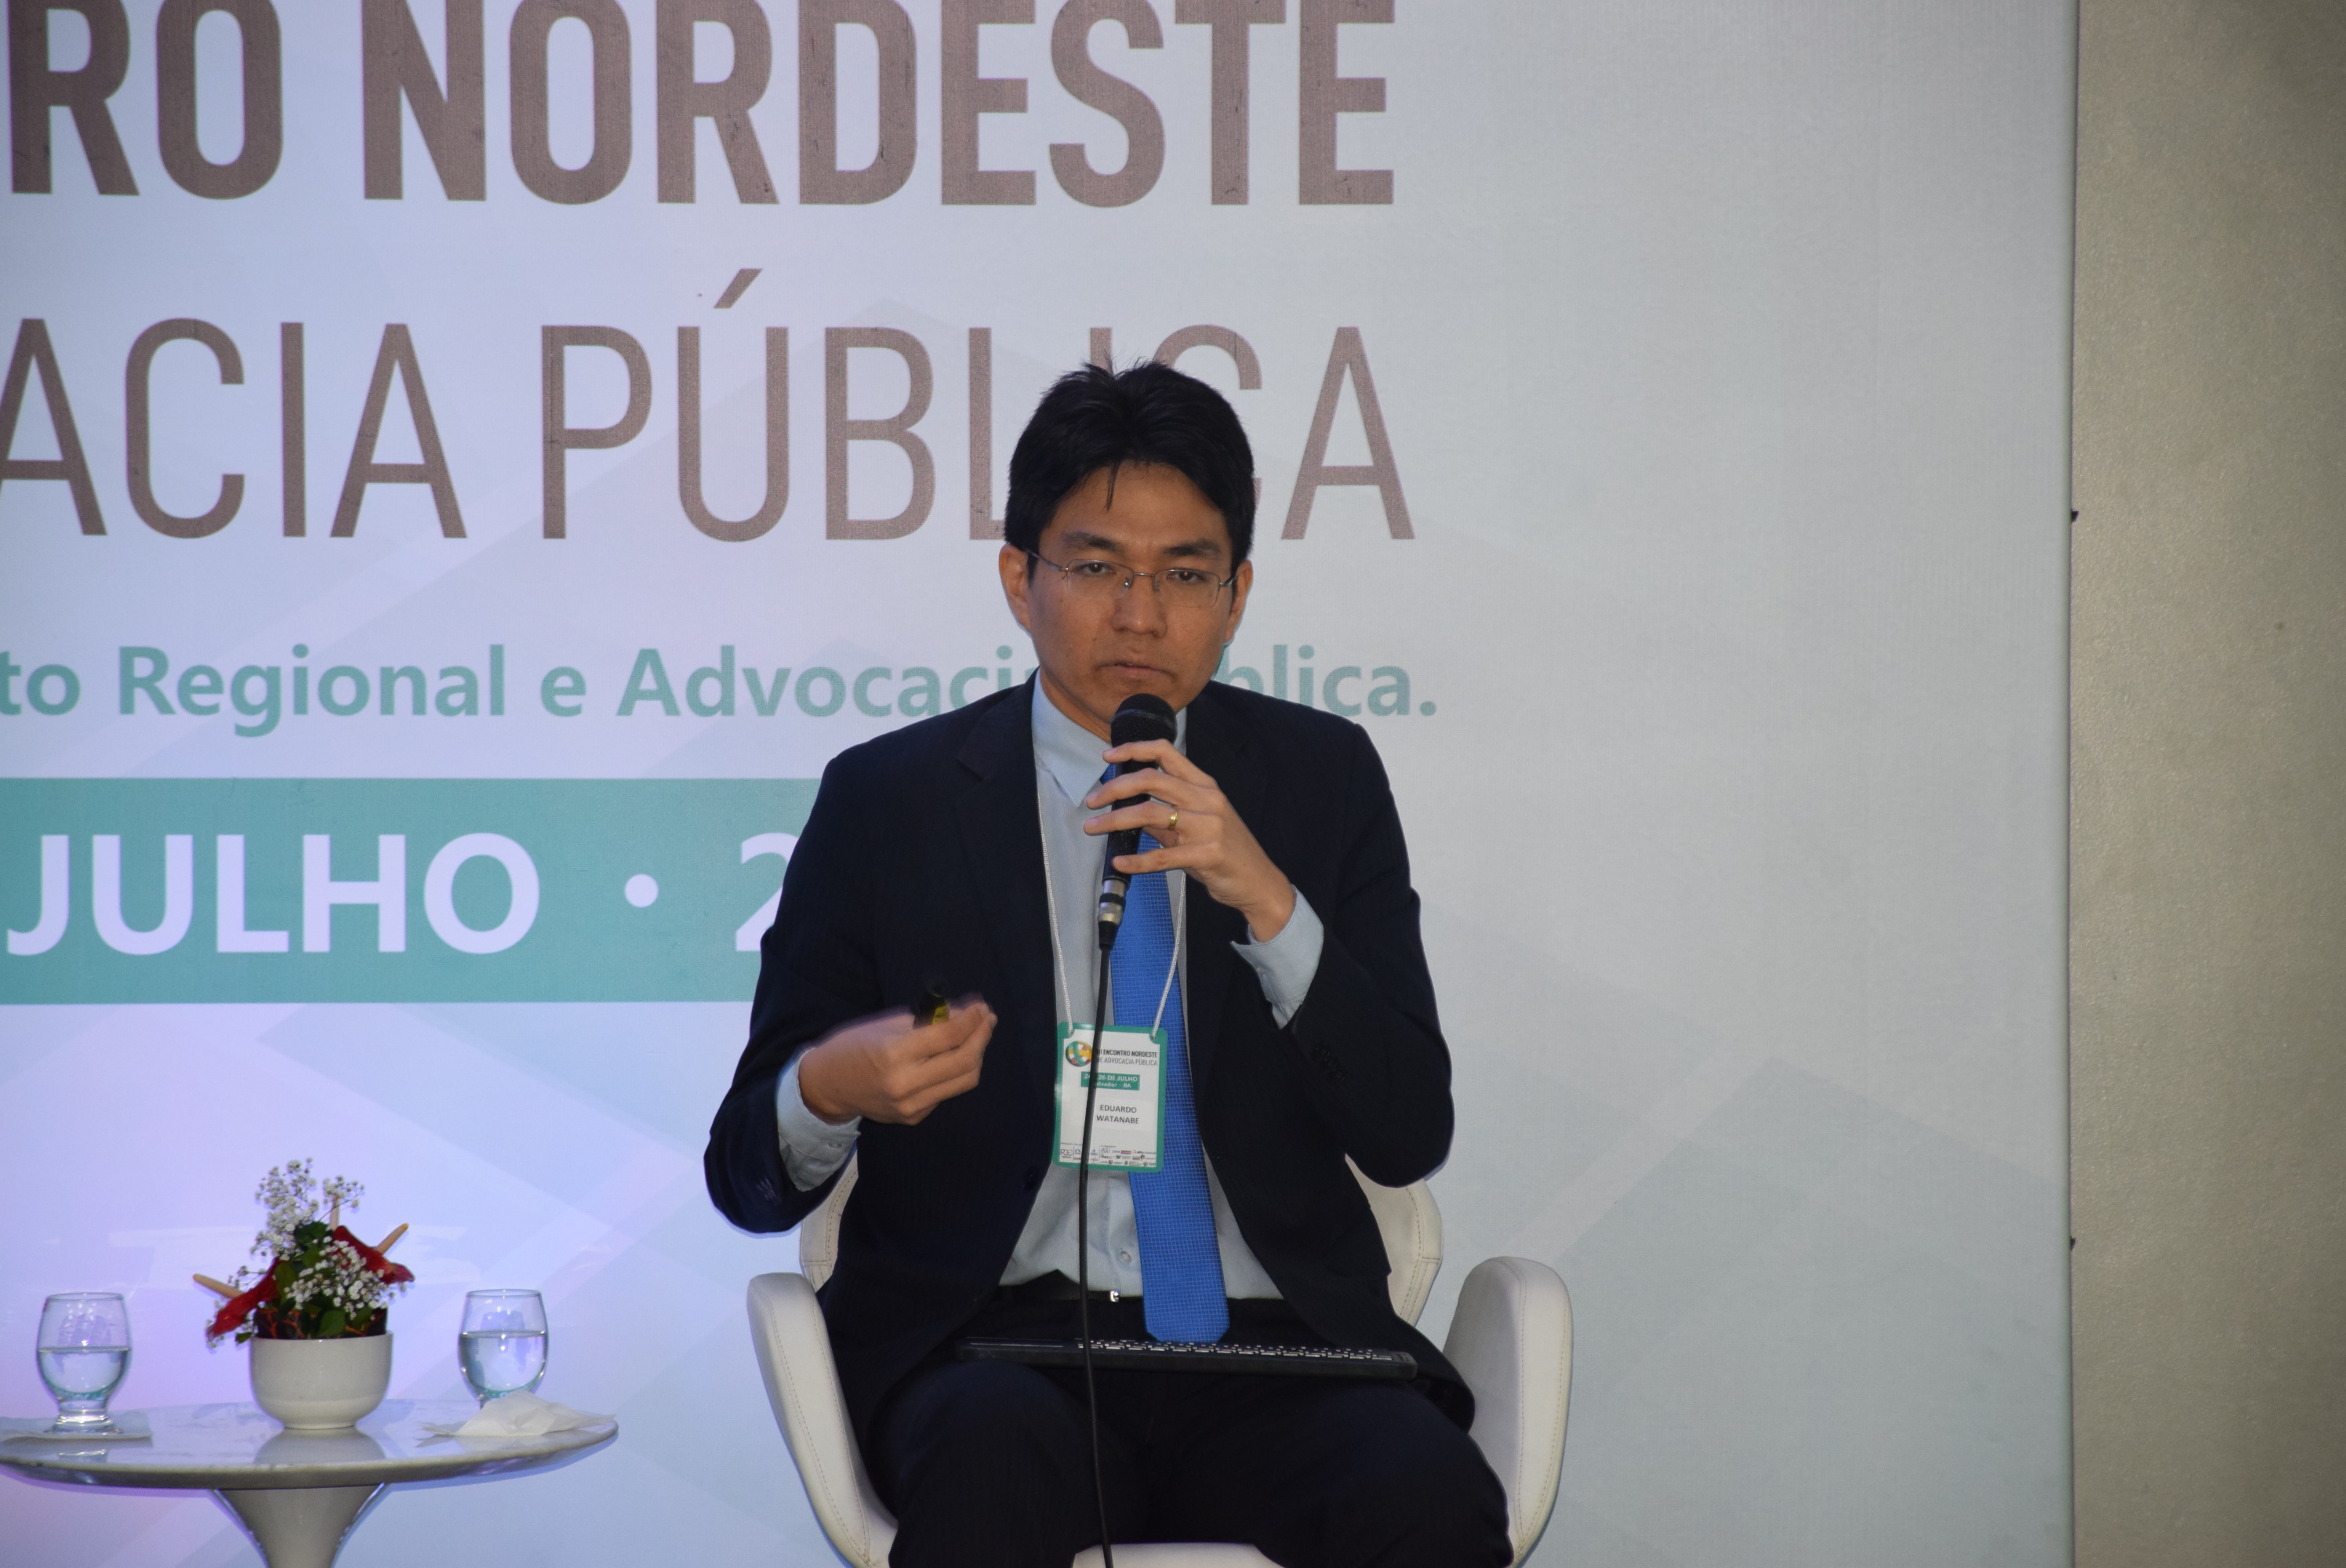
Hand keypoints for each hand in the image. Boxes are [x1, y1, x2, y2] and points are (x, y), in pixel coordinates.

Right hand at [797, 1000, 994, 1125]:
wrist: (827, 1086)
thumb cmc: (853, 1047)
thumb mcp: (886, 1024)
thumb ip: (926, 1021)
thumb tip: (963, 1013)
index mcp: (895, 1054)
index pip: (950, 1036)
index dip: (972, 1019)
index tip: (981, 1006)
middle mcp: (906, 1084)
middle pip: (965, 1062)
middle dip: (982, 1037)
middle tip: (987, 1018)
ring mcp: (911, 1105)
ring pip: (963, 1081)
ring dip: (976, 1055)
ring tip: (978, 1035)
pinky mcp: (913, 1117)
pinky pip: (946, 1092)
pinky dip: (954, 1072)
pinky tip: (949, 1057)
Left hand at [1085, 739, 1296, 940]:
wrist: (1259, 882)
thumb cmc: (1227, 851)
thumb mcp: (1199, 823)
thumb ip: (1166, 813)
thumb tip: (1128, 807)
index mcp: (1204, 785)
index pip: (1166, 752)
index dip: (1134, 749)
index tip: (1108, 757)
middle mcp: (1207, 799)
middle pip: (1151, 779)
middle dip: (1114, 787)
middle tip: (1092, 801)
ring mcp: (1208, 826)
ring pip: (1150, 813)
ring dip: (1114, 820)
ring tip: (1093, 827)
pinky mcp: (1207, 854)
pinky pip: (1162, 855)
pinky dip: (1136, 860)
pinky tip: (1120, 862)